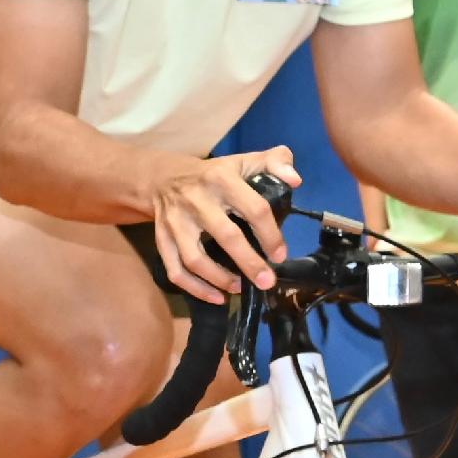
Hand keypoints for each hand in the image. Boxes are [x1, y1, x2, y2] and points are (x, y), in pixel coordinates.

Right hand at [147, 148, 297, 304]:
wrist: (162, 177)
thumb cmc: (213, 174)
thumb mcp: (244, 160)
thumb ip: (275, 161)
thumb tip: (295, 180)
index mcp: (222, 179)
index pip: (254, 208)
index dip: (270, 235)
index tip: (280, 255)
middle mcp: (197, 200)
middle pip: (226, 236)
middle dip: (249, 263)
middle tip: (267, 281)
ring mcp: (176, 222)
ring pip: (195, 259)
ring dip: (220, 279)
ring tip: (240, 288)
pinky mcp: (161, 239)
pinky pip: (175, 271)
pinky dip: (195, 289)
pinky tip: (216, 297)